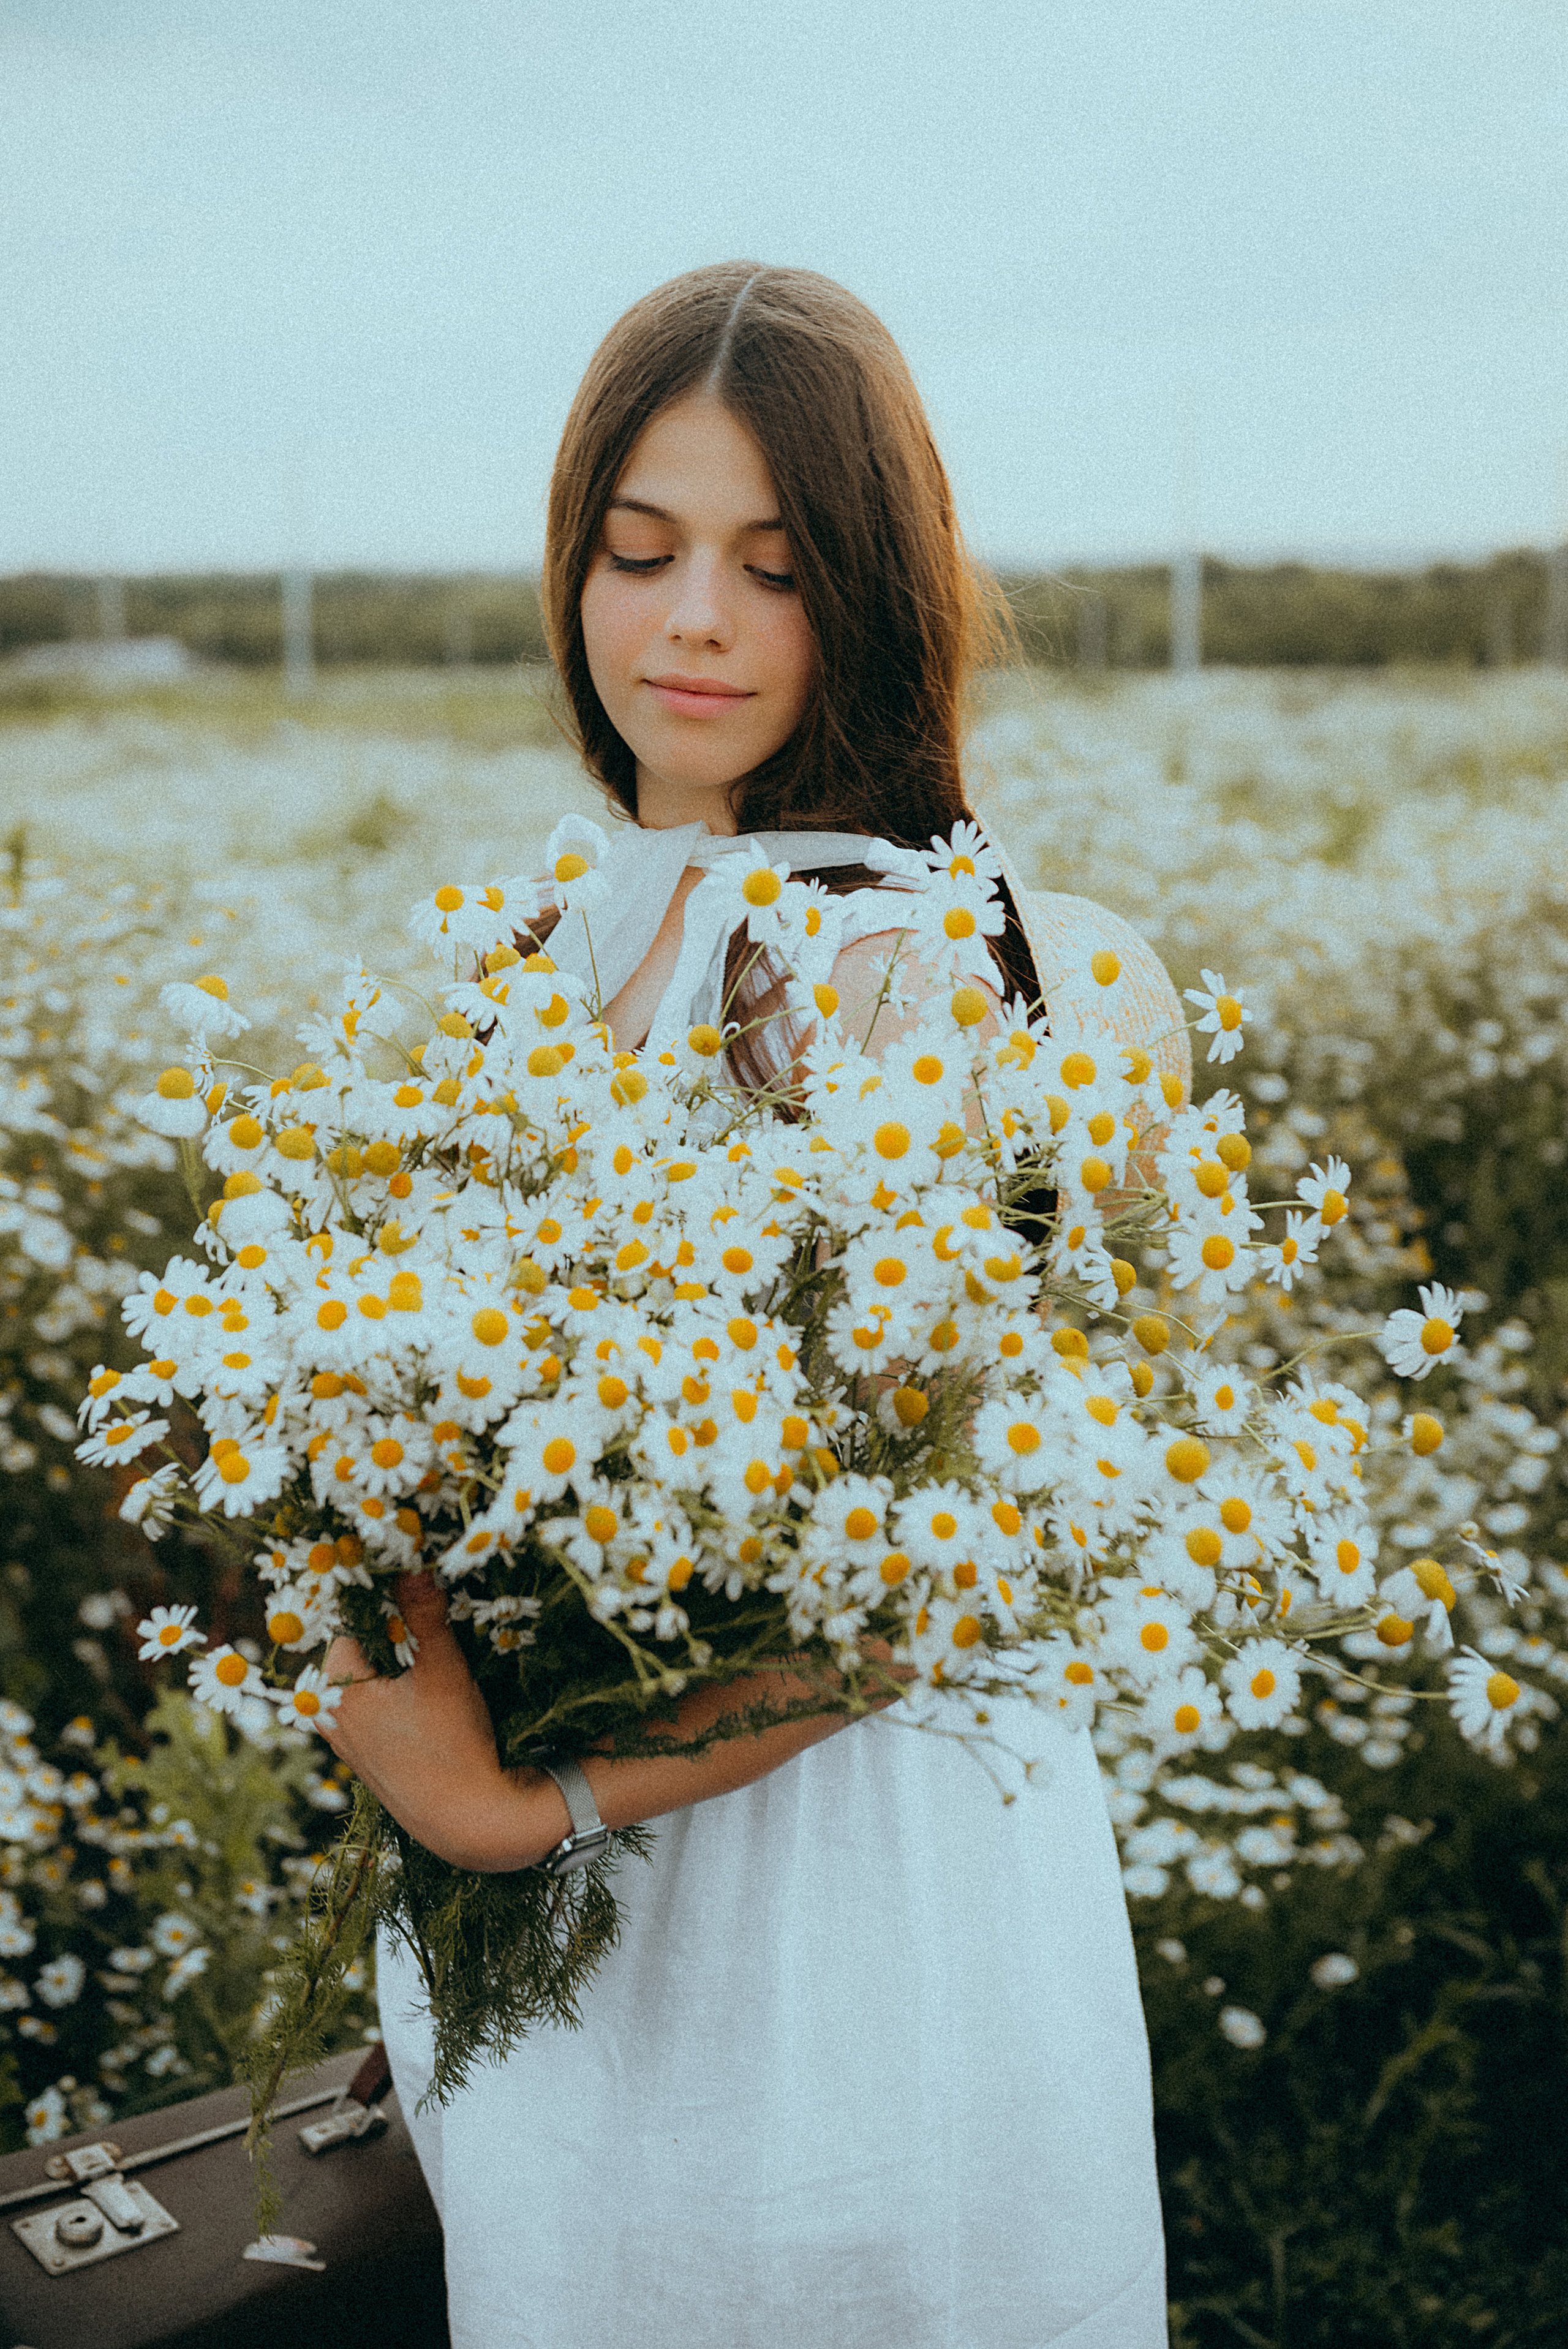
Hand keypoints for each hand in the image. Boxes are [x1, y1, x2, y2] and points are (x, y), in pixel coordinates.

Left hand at [320, 1574, 565, 1870]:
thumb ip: (425, 1615)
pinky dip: (396, 1694)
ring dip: (396, 1664)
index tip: (415, 1593)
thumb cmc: (453, 1744)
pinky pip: (374, 1708)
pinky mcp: (367, 1760)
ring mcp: (346, 1743)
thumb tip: (412, 1565)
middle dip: (392, 1634)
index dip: (384, 1606)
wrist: (468, 1821)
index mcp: (335, 1694)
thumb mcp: (442, 1670)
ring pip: (367, 1680)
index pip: (350, 1624)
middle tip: (431, 1626)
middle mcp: (330, 1719)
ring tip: (435, 1661)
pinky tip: (429, 1699)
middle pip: (357, 1651)